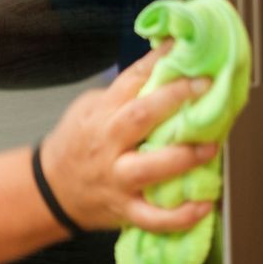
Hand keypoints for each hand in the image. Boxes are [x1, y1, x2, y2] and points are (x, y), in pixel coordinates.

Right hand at [39, 46, 218, 233]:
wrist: (51, 189)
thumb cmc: (77, 145)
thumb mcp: (88, 110)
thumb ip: (122, 96)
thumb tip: (165, 74)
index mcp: (102, 114)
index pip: (132, 80)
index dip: (159, 61)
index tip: (184, 45)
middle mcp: (109, 144)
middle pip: (140, 118)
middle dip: (174, 99)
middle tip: (204, 86)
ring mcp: (117, 178)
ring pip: (149, 168)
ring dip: (183, 157)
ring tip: (211, 147)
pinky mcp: (125, 209)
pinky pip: (153, 217)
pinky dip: (180, 216)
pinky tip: (204, 205)